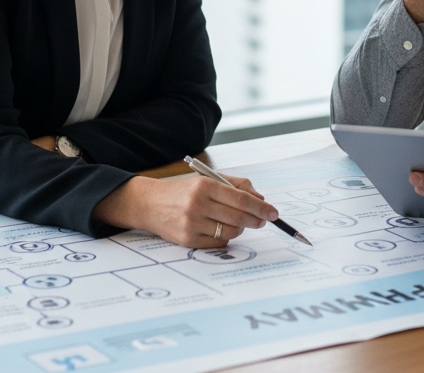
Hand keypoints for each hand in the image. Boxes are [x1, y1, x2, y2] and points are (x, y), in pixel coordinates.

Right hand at [93, 173, 278, 247]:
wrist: (149, 204)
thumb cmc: (182, 191)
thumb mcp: (206, 180)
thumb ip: (235, 185)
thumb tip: (260, 199)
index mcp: (204, 186)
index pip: (241, 199)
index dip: (261, 207)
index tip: (274, 212)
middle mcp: (198, 205)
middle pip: (239, 217)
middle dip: (256, 220)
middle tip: (263, 220)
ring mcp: (192, 224)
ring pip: (230, 232)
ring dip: (240, 229)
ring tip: (237, 223)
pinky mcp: (187, 241)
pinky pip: (218, 244)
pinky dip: (225, 238)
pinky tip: (221, 230)